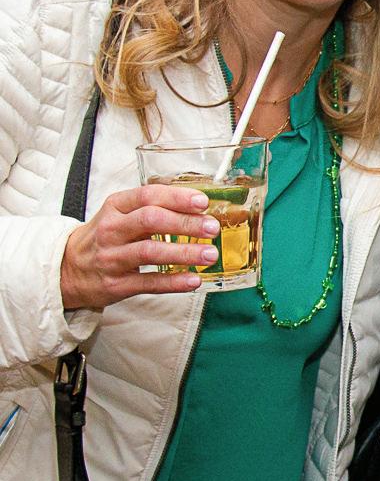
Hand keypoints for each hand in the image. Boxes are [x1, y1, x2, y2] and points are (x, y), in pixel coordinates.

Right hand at [60, 185, 220, 309]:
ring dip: (184, 253)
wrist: (67, 269)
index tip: (203, 202)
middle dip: (185, 223)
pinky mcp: (115, 284)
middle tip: (212, 228)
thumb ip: (153, 207)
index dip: (177, 197)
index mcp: (115, 207)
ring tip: (210, 254)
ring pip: (150, 252)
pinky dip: (173, 282)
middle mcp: (111, 230)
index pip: (147, 195)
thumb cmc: (105, 236)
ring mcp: (112, 258)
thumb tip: (200, 207)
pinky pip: (148, 283)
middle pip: (151, 221)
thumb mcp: (120, 214)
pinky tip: (194, 280)